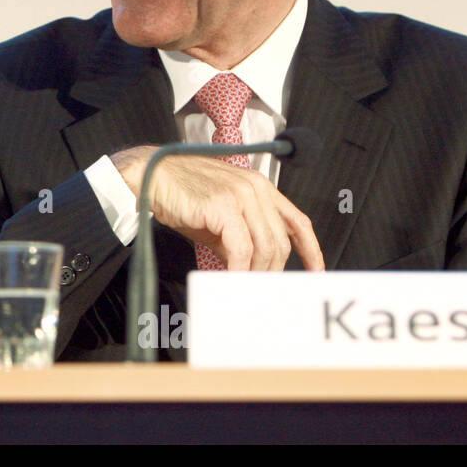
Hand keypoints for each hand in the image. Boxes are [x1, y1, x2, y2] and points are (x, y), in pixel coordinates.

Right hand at [112, 146, 324, 270]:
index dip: (311, 249)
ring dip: (256, 274)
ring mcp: (241, 195)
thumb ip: (240, 237)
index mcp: (260, 187)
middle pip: (279, 241)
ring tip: (244, 288)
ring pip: (264, 247)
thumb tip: (250, 268)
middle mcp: (255, 188)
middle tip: (261, 290)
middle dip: (273, 271)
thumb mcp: (218, 216)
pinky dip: (239, 270)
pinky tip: (232, 279)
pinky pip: (241, 249)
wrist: (151, 176)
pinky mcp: (223, 206)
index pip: (297, 220)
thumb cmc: (180, 194)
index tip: (315, 271)